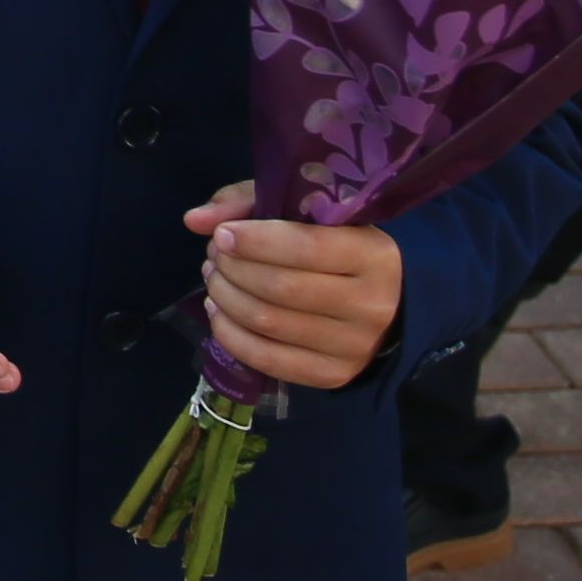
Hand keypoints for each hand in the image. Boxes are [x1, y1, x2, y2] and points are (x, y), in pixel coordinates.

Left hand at [188, 182, 401, 391]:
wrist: (386, 309)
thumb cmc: (336, 248)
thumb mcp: (304, 213)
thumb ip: (250, 204)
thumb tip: (195, 219)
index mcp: (373, 255)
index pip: (308, 248)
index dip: (256, 241)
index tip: (222, 234)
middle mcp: (370, 304)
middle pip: (282, 288)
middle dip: (235, 269)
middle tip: (214, 256)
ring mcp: (352, 346)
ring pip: (269, 323)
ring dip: (226, 297)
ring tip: (214, 278)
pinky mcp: (332, 375)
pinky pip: (266, 358)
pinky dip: (230, 333)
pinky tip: (218, 311)